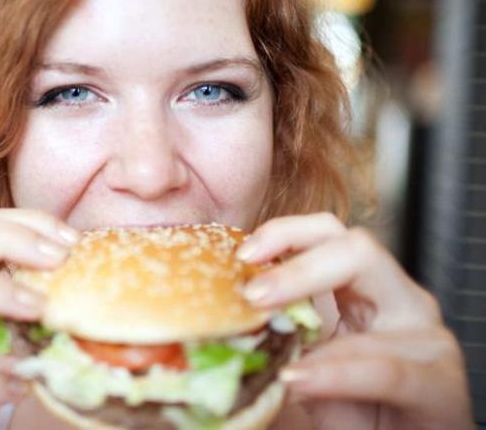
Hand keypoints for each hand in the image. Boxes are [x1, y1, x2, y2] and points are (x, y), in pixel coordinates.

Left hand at [237, 213, 472, 429]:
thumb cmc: (350, 414)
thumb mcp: (301, 372)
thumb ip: (267, 348)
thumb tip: (204, 336)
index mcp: (363, 292)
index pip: (327, 235)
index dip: (285, 233)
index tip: (242, 254)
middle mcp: (397, 301)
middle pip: (356, 245)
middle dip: (299, 261)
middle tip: (252, 294)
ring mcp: (423, 336)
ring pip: (378, 291)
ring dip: (316, 314)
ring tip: (266, 339)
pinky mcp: (439, 382)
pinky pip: (387, 367)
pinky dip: (338, 372)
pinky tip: (301, 379)